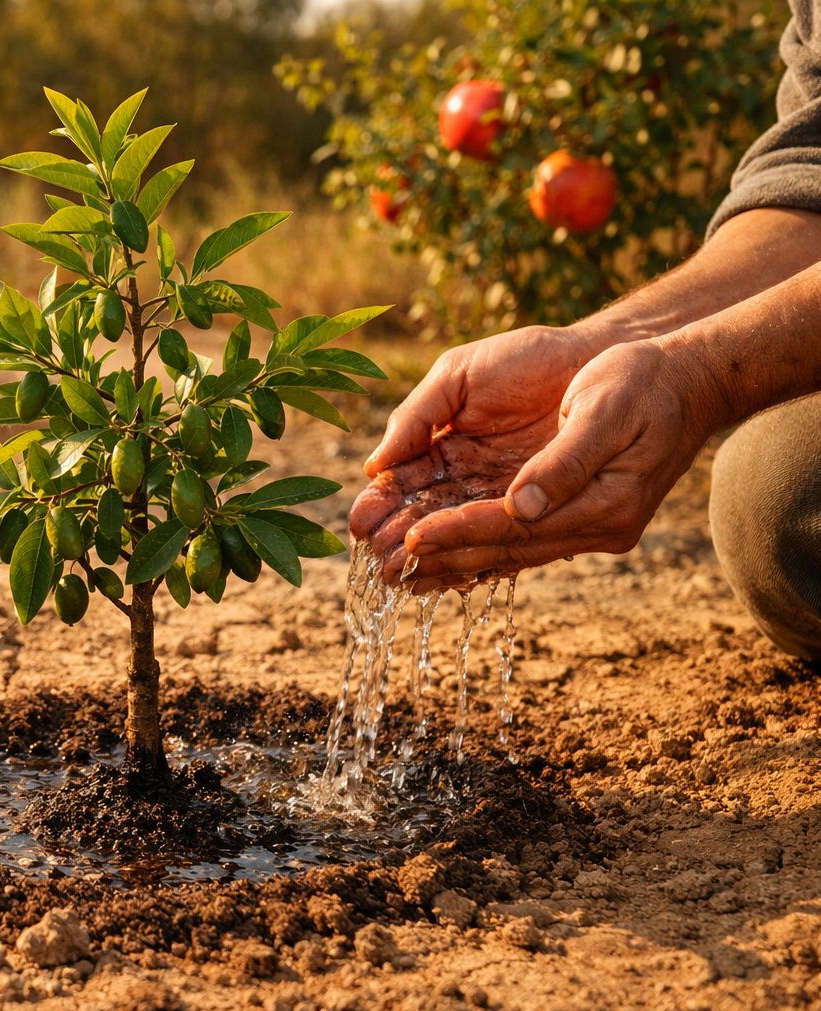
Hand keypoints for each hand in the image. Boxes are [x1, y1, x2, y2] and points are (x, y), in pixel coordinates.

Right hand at [350, 324, 600, 582]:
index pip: (402, 483)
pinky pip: (507, 545)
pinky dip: (479, 561)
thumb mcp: (459, 376)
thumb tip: (374, 466)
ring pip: (460, 536)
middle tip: (380, 560)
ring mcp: (503, 499)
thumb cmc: (529, 359)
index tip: (362, 524)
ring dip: (431, 556)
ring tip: (405, 574)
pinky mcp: (541, 514)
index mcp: (443, 447)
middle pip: (425, 517)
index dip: (380, 504)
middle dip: (399, 540)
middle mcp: (469, 480)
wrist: (601, 358)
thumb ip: (417, 416)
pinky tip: (453, 574)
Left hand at [389, 339, 722, 584]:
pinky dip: (474, 547)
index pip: (519, 528)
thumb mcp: (608, 408)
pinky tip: (435, 557)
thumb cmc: (645, 382)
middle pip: (506, 549)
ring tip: (394, 572)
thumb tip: (521, 504)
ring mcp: (587, 525)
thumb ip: (565, 459)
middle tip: (383, 568)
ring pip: (506, 551)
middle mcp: (597, 526)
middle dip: (442, 556)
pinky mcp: (574, 514)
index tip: (414, 538)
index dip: (463, 531)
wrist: (686, 378)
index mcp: (608, 504)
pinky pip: (515, 540)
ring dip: (449, 560)